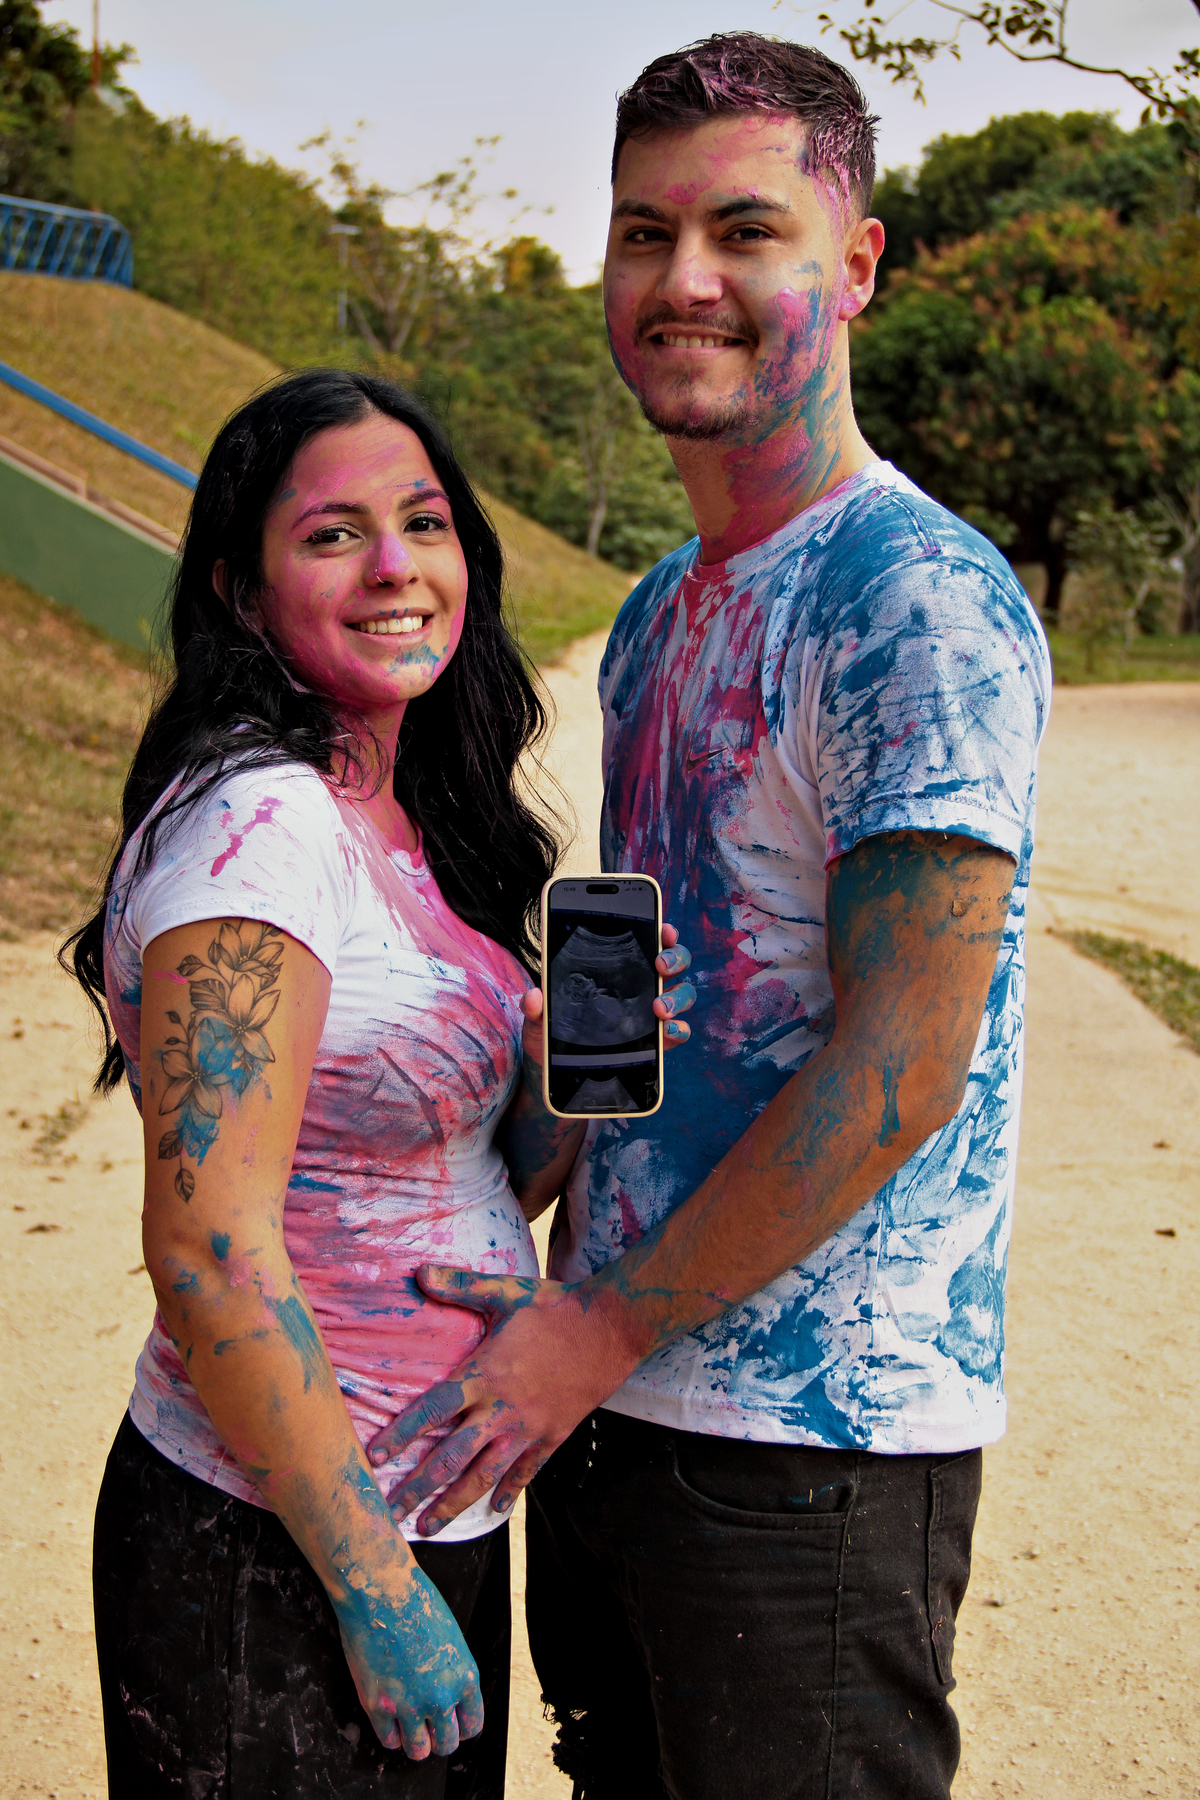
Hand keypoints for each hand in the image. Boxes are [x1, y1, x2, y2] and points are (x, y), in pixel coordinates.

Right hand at [334, 1554, 484, 1757]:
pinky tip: (389, 1716)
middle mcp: (441, 1696)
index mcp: (464, 1676)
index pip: (472, 1726)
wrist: (381, 1589)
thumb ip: (452, 1672)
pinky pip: (389, 1741)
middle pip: (446, 1744)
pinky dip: (390, 1734)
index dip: (460, 1726)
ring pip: (418, 1751)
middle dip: (437, 1736)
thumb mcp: (451, 1637)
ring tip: (408, 1725)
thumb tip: (449, 1698)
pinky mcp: (378, 1705)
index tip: (450, 1722)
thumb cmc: (415, 1602)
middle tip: (427, 1723)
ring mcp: (408, 1704)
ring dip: (414, 1741)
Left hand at [367, 1269, 636, 1535]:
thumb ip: (460, 1286)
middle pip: (450, 1458)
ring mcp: (527, 1428)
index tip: (373, 1457)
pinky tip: (494, 1511)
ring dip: (453, 1503)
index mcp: (484, 1375)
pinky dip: (508, 1493)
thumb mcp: (505, 1293)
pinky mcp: (552, 1435)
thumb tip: (419, 1273)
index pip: (432, 1410)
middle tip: (389, 1515)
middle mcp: (501, 1409)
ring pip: (483, 1476)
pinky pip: (526, 1472)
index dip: (401, 1435)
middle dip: (418, 1488)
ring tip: (428, 1527)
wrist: (612, 1329)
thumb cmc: (555, 1308)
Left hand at [520, 921, 695, 1048]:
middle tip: (659, 964)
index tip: (664, 929)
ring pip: (683, 992)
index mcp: (619, 967)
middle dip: (674, 958)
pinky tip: (665, 1030)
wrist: (558, 1067)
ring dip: (678, 996)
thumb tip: (534, 996)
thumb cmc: (553, 1030)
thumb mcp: (540, 1018)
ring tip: (659, 1007)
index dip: (663, 931)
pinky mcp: (658, 1040)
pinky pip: (679, 1030)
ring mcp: (654, 1011)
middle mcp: (644, 984)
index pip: (649, 939)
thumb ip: (536, 1007)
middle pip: (675, 961)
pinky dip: (678, 1029)